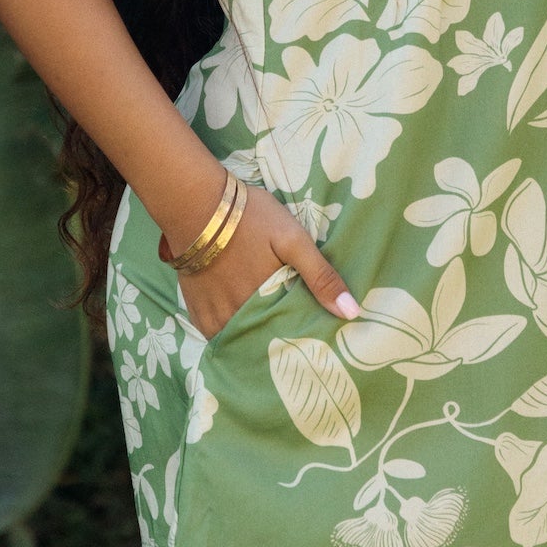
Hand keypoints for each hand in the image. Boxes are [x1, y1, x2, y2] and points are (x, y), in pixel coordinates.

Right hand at [163, 179, 360, 340]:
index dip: (305, 336)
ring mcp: (216, 315)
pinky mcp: (197, 310)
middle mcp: (241, 316)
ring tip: (270, 337)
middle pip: (266, 340)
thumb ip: (320, 275)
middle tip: (293, 339)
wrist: (196, 204)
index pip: (293, 334)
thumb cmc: (250, 218)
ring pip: (241, 341)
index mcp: (269, 302)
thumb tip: (351, 313)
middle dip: (279, 343)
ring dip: (255, 340)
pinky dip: (229, 335)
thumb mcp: (293, 239)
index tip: (317, 339)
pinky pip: (216, 336)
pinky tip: (242, 328)